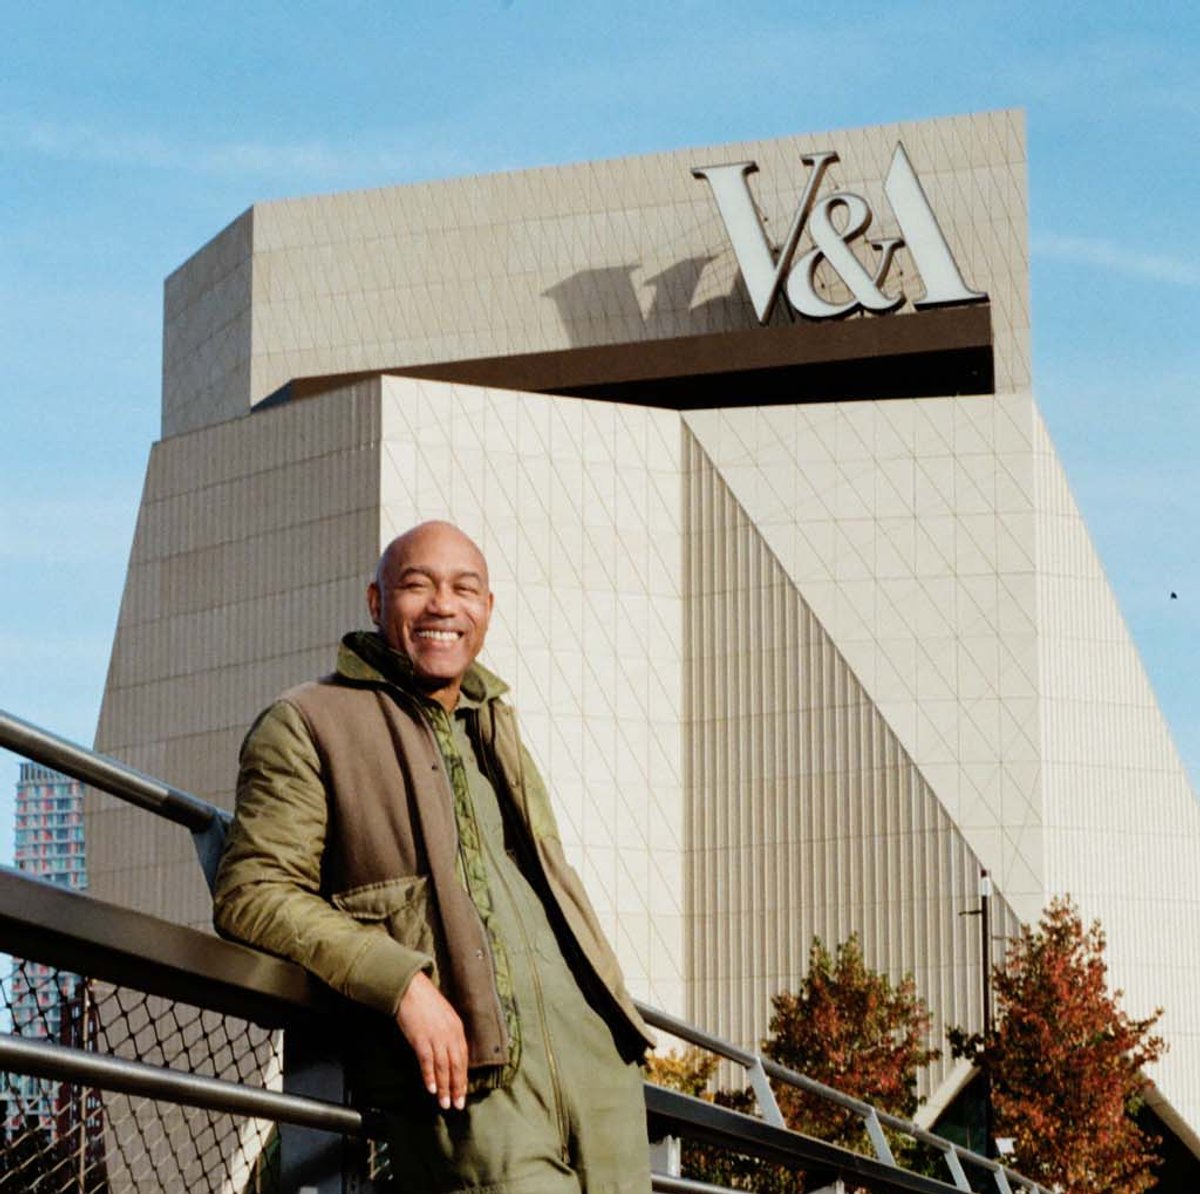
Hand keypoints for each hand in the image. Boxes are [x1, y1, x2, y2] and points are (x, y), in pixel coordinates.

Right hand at [395, 971, 467, 1110]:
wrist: (410, 988)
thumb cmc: (425, 1001)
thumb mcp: (443, 1016)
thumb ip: (448, 1034)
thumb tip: (450, 1055)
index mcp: (457, 1027)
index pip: (463, 1057)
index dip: (463, 1077)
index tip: (463, 1092)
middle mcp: (450, 1033)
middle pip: (456, 1065)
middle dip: (457, 1087)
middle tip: (458, 1105)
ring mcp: (436, 1037)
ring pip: (444, 1067)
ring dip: (444, 1087)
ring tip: (445, 1103)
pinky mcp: (421, 1039)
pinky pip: (427, 1062)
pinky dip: (430, 1076)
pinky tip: (431, 1089)